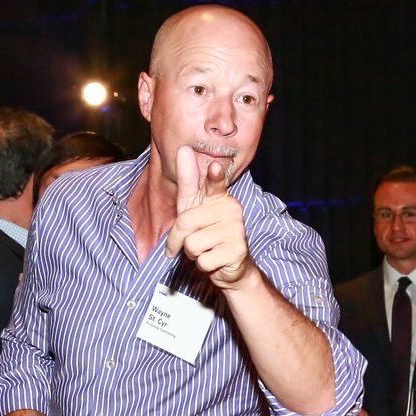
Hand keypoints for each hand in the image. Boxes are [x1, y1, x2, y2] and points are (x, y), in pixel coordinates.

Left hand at [168, 146, 253, 288]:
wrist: (230, 266)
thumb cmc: (207, 233)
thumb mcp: (192, 206)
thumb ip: (188, 181)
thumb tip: (183, 150)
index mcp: (220, 196)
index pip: (216, 183)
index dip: (214, 176)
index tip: (214, 167)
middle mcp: (232, 208)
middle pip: (185, 222)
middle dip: (178, 239)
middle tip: (190, 243)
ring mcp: (237, 229)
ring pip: (192, 243)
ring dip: (193, 253)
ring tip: (205, 250)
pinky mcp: (237, 250)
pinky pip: (203, 260)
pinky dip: (203, 265)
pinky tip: (214, 260)